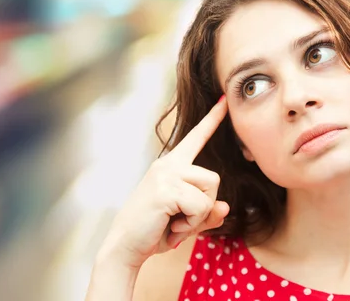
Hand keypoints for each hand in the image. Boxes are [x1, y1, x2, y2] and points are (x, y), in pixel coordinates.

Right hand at [96, 95, 229, 268]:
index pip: (196, 137)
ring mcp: (166, 174)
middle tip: (179, 220)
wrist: (124, 248)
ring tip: (174, 222)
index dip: (212, 120)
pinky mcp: (166, 189)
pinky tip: (171, 227)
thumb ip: (206, 213)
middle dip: (205, 206)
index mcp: (171, 165)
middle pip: (214, 179)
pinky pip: (200, 207)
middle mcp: (168, 164)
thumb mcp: (185, 221)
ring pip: (210, 192)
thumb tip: (226, 208)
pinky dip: (191, 224)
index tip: (223, 101)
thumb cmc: (153, 232)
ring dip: (198, 216)